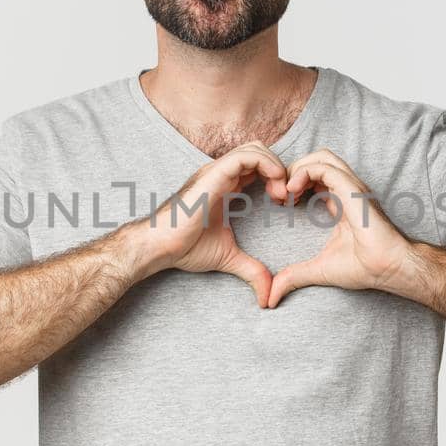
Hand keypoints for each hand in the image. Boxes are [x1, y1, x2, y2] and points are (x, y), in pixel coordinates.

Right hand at [143, 142, 289, 306]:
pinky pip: (246, 156)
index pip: (257, 166)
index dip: (276, 179)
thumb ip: (251, 270)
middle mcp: (222, 174)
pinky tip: (274, 188)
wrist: (160, 245)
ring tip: (280, 194)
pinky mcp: (214, 174)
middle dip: (280, 170)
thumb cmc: (185, 247)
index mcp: (226, 186)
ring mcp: (217, 171)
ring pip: (256, 148)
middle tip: (285, 198)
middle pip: (259, 151)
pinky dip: (267, 166)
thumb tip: (267, 296)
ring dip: (276, 167)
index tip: (284, 203)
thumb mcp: (228, 258)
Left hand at [267, 148, 414, 309]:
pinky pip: (325, 167)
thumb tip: (272, 296)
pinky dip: (304, 172)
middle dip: (292, 171)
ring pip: (321, 157)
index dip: (294, 184)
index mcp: (340, 202)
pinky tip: (292, 192)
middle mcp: (347, 190)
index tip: (280, 204)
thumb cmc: (365, 267)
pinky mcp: (352, 190)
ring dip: (297, 168)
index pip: (315, 176)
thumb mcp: (319, 270)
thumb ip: (294, 276)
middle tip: (278, 196)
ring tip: (284, 192)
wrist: (388, 268)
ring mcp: (351, 187)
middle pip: (316, 159)